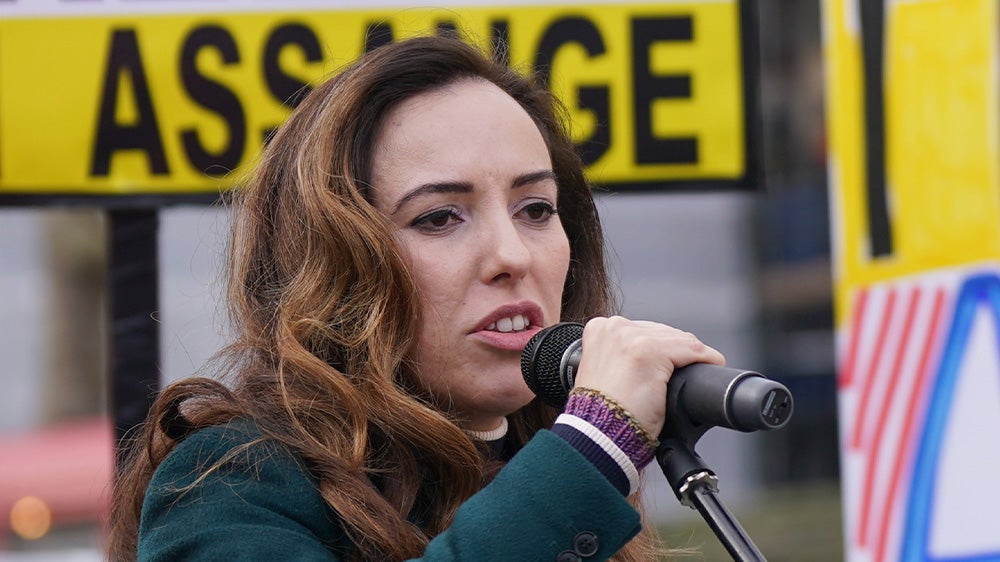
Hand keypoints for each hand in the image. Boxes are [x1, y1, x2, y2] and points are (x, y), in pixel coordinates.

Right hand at [571, 316, 725, 437]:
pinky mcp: (650, 351)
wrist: (598, 435)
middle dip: (677, 352)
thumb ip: (622, 358)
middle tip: (683, 374)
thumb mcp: (606, 373)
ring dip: (692, 356)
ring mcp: (631, 338)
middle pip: (664, 332)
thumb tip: (653, 360)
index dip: (663, 348)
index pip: (644, 330)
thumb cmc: (603, 412)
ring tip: (696, 373)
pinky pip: (691, 349)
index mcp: (599, 330)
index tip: (671, 364)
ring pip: (679, 340)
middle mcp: (613, 327)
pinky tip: (711, 365)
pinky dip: (706, 358)